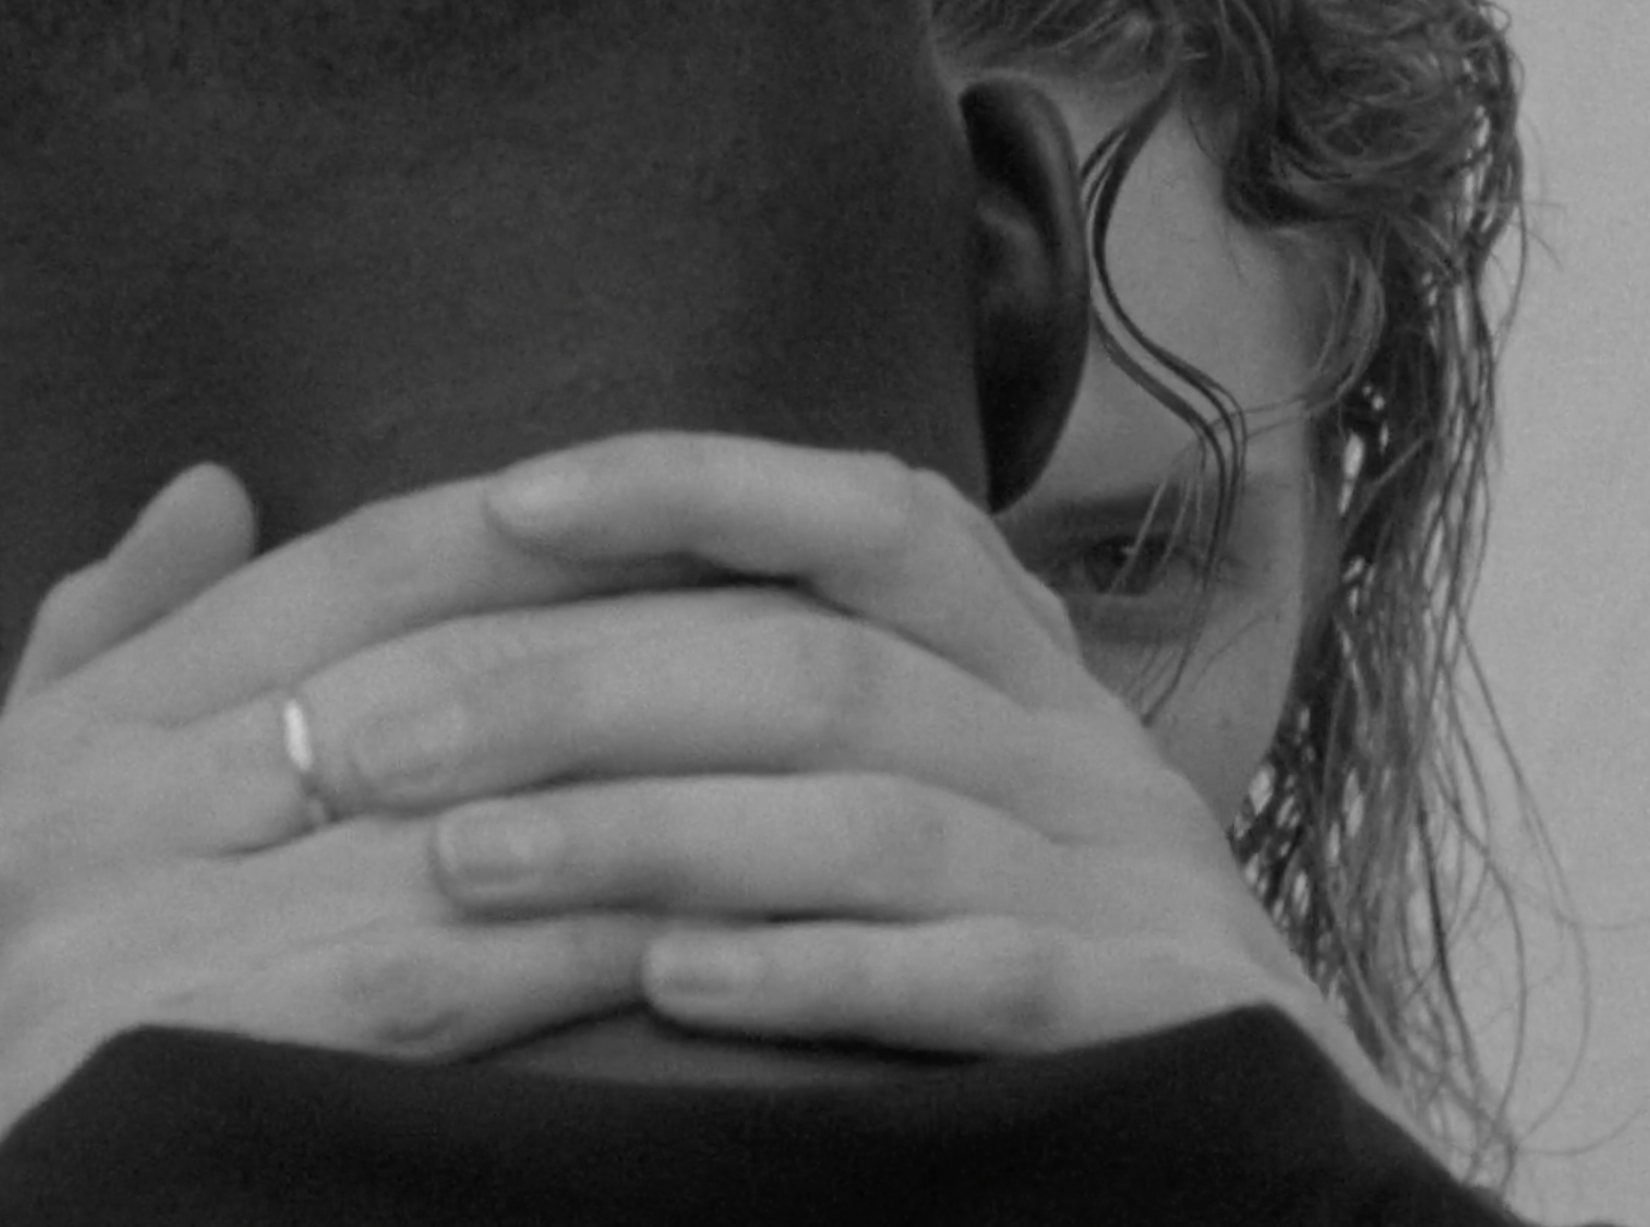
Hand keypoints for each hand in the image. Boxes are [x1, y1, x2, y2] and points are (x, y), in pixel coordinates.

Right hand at [0, 465, 805, 1224]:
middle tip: (825, 613)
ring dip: (658, 777)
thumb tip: (215, 483)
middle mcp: (94, 806)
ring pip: (458, 806)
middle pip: (432, 666)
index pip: (346, 570)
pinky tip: (724, 917)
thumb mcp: (11, 843)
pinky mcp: (191, 1065)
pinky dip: (589, 933)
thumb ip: (111, 652)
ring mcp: (129, 935)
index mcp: (76, 738)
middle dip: (643, 635)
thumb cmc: (1, 1081)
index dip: (543, 528)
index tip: (708, 511)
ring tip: (825, 751)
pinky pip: (439, 968)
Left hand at [290, 434, 1405, 1117]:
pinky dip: (822, 974)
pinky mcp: (1163, 1019)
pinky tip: (674, 987)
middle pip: (816, 670)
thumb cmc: (1050, 958)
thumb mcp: (950, 807)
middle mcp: (1083, 751)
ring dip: (650, 834)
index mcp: (1027, 673)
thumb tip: (550, 649)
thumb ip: (802, 720)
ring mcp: (1134, 882)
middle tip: (367, 745)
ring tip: (462, 862)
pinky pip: (980, 978)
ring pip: (872, 818)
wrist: (1282, 1155)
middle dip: (574, 693)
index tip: (503, 504)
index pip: (869, 516)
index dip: (690, 488)